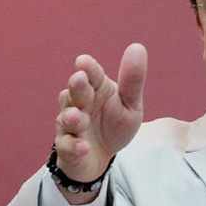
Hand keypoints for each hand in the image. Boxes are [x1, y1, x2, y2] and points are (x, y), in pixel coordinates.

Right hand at [54, 43, 146, 200]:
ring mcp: (71, 126)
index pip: (92, 75)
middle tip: (79, 79)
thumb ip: (133, 80)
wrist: (103, 158)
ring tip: (79, 116)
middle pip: (75, 93)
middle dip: (77, 87)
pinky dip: (74, 146)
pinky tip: (83, 146)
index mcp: (97, 89)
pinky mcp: (68, 148)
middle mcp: (80, 104)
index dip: (89, 69)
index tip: (84, 62)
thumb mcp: (131, 104)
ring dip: (73, 117)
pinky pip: (67, 146)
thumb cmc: (115, 125)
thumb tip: (138, 47)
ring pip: (67, 119)